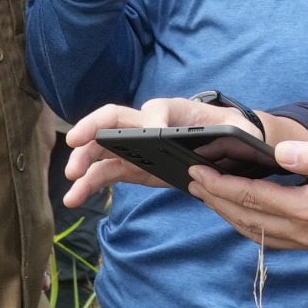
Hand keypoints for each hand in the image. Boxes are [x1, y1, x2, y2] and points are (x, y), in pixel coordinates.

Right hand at [61, 97, 260, 202]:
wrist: (229, 148)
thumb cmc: (231, 133)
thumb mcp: (236, 130)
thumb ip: (229, 131)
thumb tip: (215, 137)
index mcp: (175, 111)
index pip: (157, 108)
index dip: (152, 119)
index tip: (153, 133)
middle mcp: (148, 124)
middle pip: (114, 121)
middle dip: (93, 130)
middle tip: (75, 144)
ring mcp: (137, 147)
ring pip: (104, 149)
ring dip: (84, 164)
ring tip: (71, 184)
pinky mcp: (134, 167)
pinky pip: (108, 172)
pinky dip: (90, 184)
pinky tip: (75, 198)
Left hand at [190, 140, 307, 252]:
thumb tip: (279, 152)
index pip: (252, 197)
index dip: (220, 185)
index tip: (196, 172)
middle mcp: (306, 233)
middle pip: (247, 219)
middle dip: (216, 200)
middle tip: (191, 183)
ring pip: (257, 233)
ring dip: (230, 215)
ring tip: (211, 198)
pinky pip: (274, 239)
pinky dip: (252, 226)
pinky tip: (248, 216)